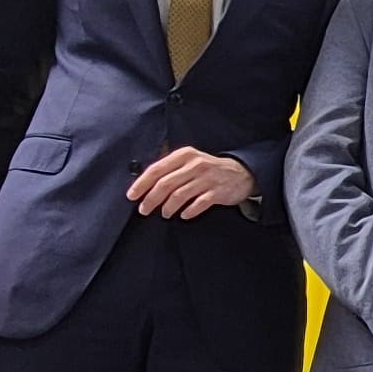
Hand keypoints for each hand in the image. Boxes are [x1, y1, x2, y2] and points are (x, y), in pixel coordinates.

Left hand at [128, 147, 254, 218]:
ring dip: (168, 207)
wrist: (241, 173)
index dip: (142, 184)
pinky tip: (184, 216)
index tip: (131, 196)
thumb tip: (143, 180)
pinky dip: (189, 211)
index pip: (157, 169)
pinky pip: (199, 204)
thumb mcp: (189, 160)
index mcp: (184, 155)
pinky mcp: (218, 192)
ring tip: (164, 214)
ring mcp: (207, 178)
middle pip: (166, 184)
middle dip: (151, 199)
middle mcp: (195, 165)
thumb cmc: (208, 169)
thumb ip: (169, 167)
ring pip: (179, 195)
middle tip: (144, 210)